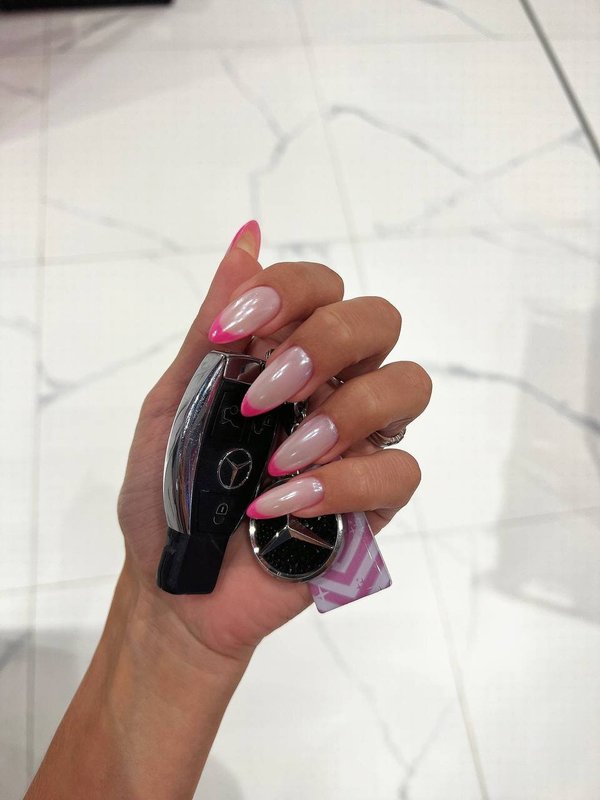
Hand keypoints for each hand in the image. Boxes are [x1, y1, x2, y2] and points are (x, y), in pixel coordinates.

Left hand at [117, 221, 430, 663]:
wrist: (175, 585)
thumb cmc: (168, 491)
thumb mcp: (173, 404)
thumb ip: (214, 328)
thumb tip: (247, 237)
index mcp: (285, 354)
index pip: (322, 286)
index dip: (289, 290)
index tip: (232, 329)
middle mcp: (333, 387)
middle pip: (380, 320)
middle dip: (327, 342)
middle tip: (265, 394)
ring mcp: (359, 444)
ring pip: (409, 386)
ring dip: (345, 412)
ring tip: (280, 455)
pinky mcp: (373, 503)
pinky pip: (399, 471)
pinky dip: (339, 484)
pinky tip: (282, 505)